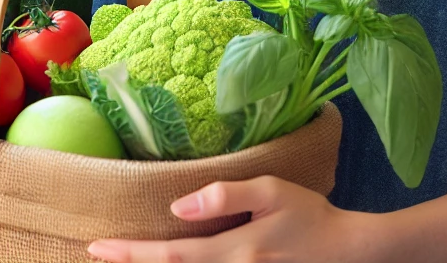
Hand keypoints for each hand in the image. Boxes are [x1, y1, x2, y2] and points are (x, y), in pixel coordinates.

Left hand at [87, 176, 378, 262]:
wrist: (349, 253)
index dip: (134, 254)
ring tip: (123, 257)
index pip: (173, 255)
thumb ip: (224, 195)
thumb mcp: (271, 190)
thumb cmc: (309, 215)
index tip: (99, 247)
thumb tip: (177, 205)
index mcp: (235, 250)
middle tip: (96, 253)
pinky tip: (162, 262)